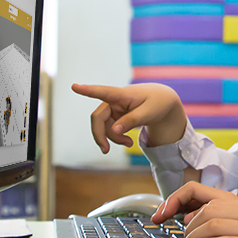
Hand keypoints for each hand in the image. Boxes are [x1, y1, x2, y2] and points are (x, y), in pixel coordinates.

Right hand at [71, 83, 186, 152]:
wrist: (163, 101)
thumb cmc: (157, 103)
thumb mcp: (148, 113)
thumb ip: (131, 121)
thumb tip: (113, 131)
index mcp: (123, 94)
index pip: (103, 92)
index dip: (88, 90)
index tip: (74, 86)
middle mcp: (114, 100)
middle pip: (98, 117)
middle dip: (100, 135)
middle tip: (105, 150)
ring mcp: (113, 108)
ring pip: (104, 126)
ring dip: (113, 138)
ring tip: (129, 143)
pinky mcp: (115, 115)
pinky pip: (110, 129)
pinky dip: (117, 137)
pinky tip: (127, 141)